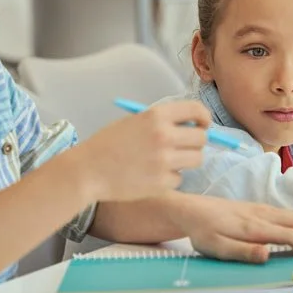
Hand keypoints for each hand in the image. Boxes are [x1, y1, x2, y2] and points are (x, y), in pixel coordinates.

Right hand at [69, 101, 210, 201]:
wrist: (87, 171)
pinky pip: (179, 178)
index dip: (204, 117)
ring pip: (196, 159)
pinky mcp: (162, 183)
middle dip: (196, 142)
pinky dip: (170, 179)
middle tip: (184, 147)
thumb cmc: (107, 145)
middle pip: (201, 138)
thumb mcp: (133, 122)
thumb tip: (190, 125)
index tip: (203, 124)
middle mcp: (164, 136)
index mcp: (156, 116)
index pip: (196, 110)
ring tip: (167, 162)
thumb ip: (160, 122)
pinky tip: (152, 176)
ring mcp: (165, 161)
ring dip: (187, 161)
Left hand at [166, 195, 292, 267]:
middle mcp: (262, 214)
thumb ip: (243, 252)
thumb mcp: (217, 247)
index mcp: (254, 226)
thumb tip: (268, 254)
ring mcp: (262, 209)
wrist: (191, 209)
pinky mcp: (258, 208)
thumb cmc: (203, 231)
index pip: (290, 234)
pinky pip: (287, 215)